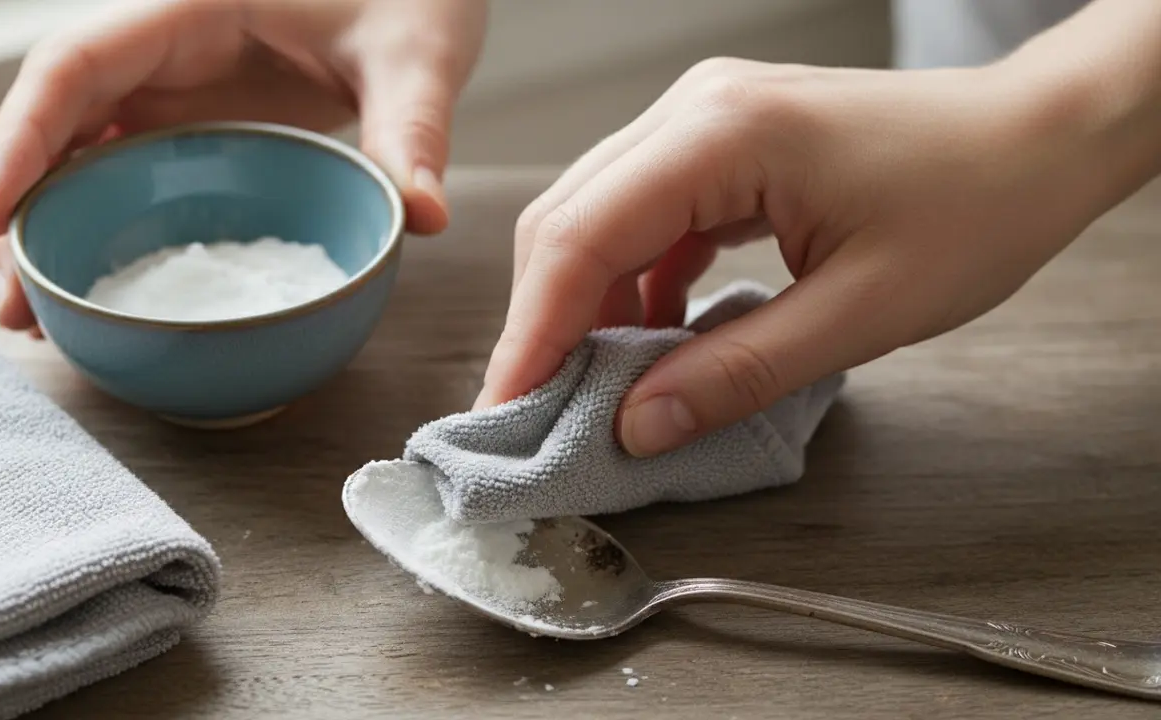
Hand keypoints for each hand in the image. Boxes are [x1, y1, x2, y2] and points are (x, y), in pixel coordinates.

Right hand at [0, 0, 484, 334]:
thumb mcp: (415, 54)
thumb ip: (412, 129)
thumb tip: (423, 216)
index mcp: (191, 7)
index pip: (76, 64)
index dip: (22, 135)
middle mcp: (164, 47)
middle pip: (58, 120)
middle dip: (21, 208)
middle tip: (13, 306)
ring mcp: (176, 87)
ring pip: (82, 152)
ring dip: (50, 228)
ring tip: (35, 319)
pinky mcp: (200, 122)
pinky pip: (128, 171)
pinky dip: (100, 226)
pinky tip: (96, 289)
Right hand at [477, 46, 1160, 457]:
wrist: (1039, 139)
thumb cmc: (976, 205)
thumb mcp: (860, 314)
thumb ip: (738, 373)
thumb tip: (638, 426)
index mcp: (724, 133)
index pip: (584, 235)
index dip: (533, 331)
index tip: (506, 407)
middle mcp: (696, 110)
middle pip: (571, 220)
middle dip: (543, 322)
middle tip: (534, 412)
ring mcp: (705, 121)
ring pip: (598, 218)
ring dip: (586, 307)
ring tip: (591, 389)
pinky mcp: (722, 147)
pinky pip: (645, 218)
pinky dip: (634, 285)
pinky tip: (650, 342)